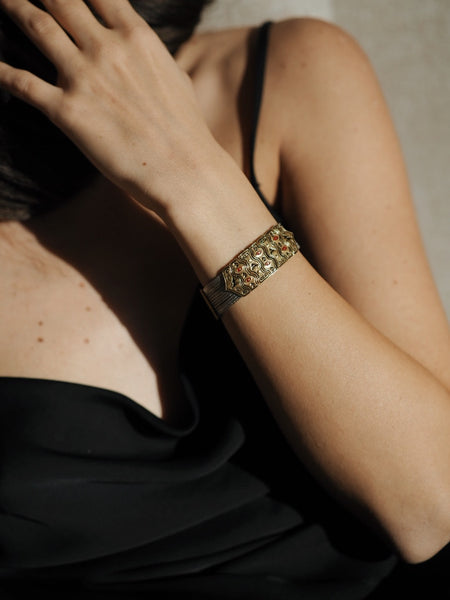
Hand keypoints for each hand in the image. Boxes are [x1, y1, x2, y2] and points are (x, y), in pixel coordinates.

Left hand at [0, 0, 218, 210]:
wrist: (182, 169)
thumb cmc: (185, 128)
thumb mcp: (175, 77)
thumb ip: (149, 55)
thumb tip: (141, 50)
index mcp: (136, 36)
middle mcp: (106, 48)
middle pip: (61, 0)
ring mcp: (84, 77)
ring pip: (37, 27)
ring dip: (15, 8)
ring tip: (3, 0)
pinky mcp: (67, 111)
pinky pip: (23, 83)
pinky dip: (2, 71)